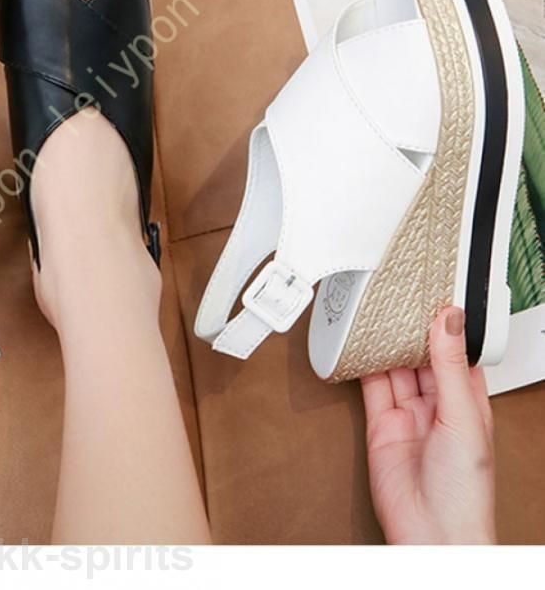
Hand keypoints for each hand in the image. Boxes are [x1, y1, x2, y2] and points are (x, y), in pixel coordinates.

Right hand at [361, 306, 495, 543]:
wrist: (430, 533)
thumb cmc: (464, 492)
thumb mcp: (462, 417)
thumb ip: (450, 367)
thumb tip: (450, 321)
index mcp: (469, 402)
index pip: (457, 352)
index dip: (446, 324)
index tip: (434, 294)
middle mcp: (439, 406)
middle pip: (422, 356)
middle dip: (410, 329)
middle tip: (398, 296)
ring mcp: (409, 415)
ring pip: (395, 368)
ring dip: (386, 344)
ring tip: (377, 313)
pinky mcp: (380, 425)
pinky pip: (370, 387)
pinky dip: (362, 366)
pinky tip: (359, 347)